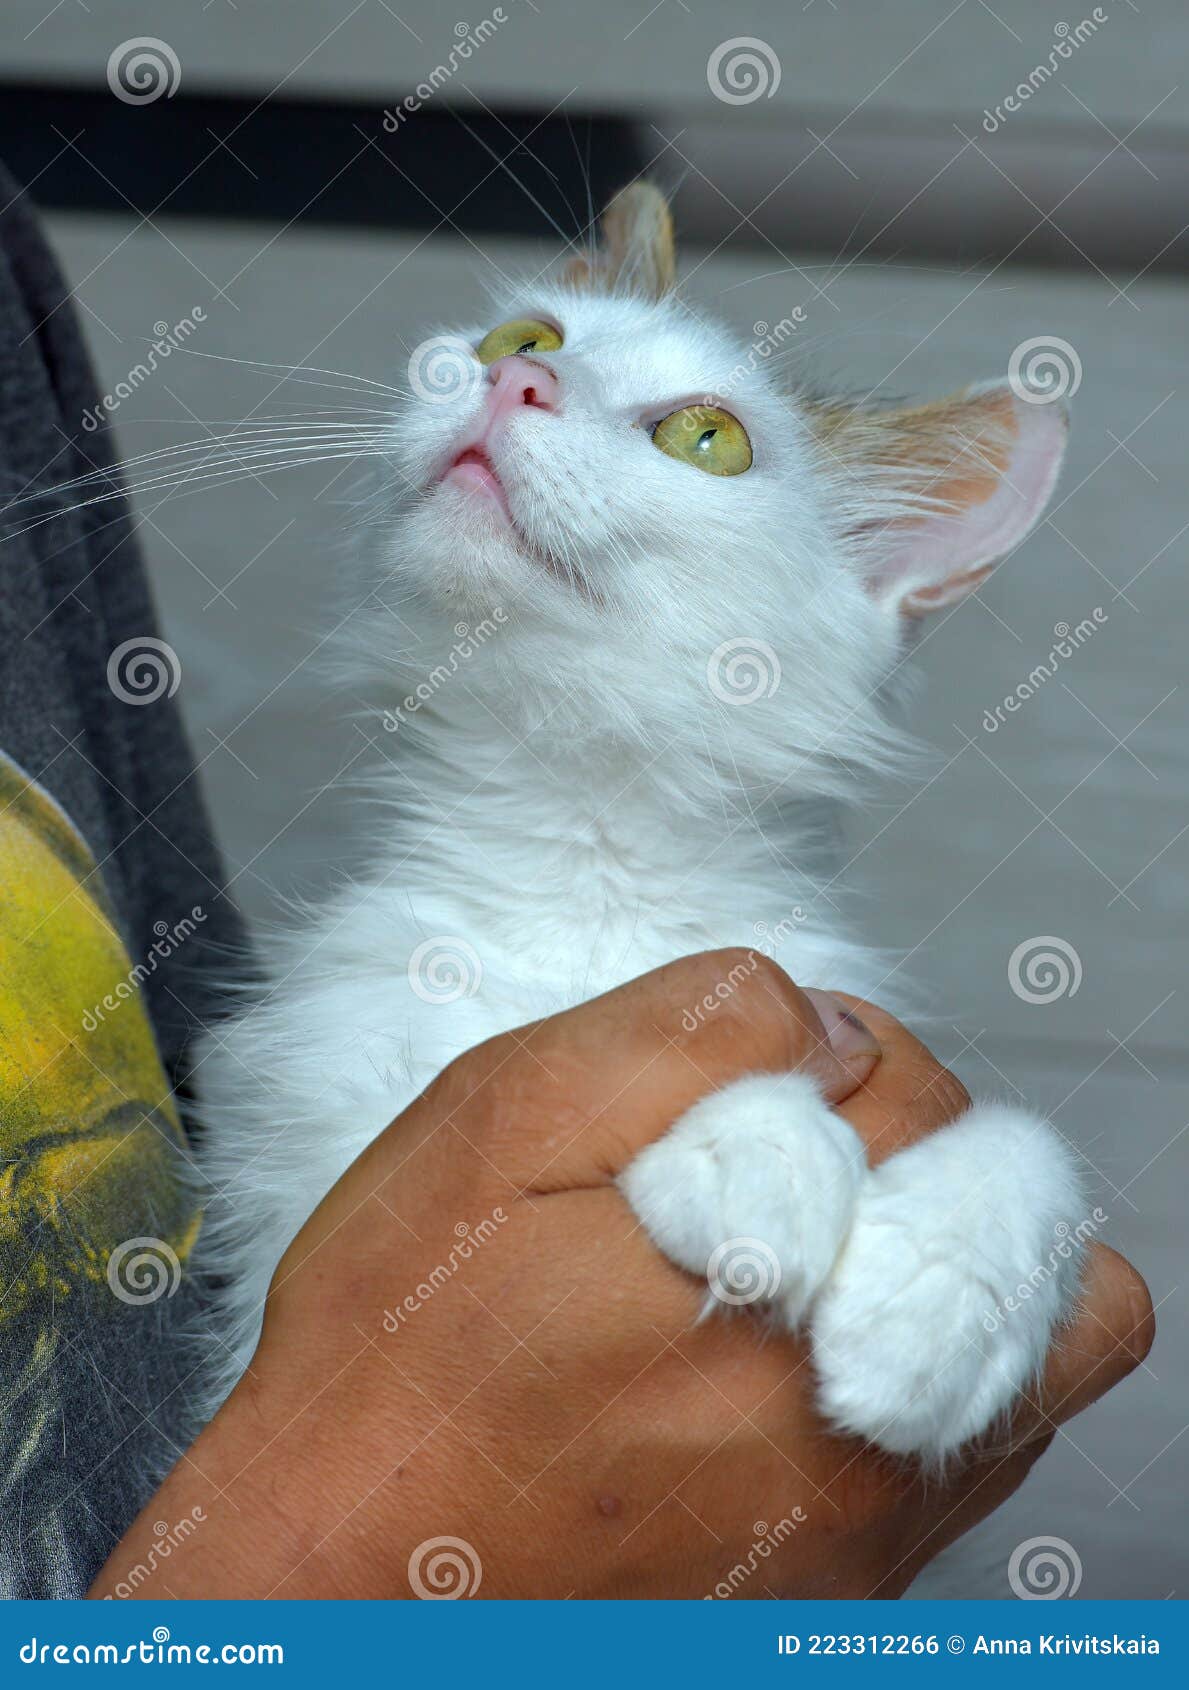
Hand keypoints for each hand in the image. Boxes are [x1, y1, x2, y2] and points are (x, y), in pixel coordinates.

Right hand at [89, 951, 1152, 1598]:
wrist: (351, 1581)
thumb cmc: (397, 1351)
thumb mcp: (498, 1122)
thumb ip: (684, 1035)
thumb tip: (829, 1028)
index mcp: (767, 1271)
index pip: (916, 1094)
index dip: (832, 1054)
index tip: (752, 1087)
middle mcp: (851, 1414)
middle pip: (1000, 1201)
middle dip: (905, 1139)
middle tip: (784, 1159)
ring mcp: (872, 1516)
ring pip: (1037, 1323)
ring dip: (948, 1246)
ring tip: (816, 1248)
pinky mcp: (858, 1579)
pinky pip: (996, 1431)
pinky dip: (938, 1351)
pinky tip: (813, 1338)